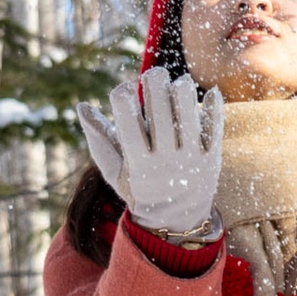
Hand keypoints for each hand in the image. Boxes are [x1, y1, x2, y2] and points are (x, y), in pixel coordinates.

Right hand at [76, 66, 223, 234]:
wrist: (176, 221)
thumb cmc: (140, 189)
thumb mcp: (115, 172)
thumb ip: (99, 139)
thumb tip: (81, 106)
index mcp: (139, 165)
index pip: (129, 126)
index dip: (123, 100)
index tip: (123, 88)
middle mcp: (165, 162)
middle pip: (160, 114)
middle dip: (155, 85)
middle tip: (153, 74)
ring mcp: (190, 160)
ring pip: (188, 116)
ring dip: (183, 92)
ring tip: (178, 83)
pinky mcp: (212, 159)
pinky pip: (214, 128)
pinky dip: (214, 108)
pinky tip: (211, 93)